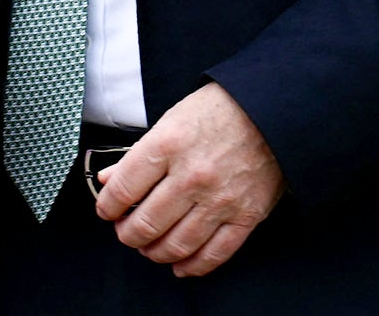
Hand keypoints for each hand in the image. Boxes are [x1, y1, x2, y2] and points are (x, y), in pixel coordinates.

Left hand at [93, 82, 284, 276]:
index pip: (123, 190)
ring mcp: (220, 200)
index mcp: (166, 146)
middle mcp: (191, 176)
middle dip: (128, 234)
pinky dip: (192, 266)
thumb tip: (106, 180)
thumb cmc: (217, 112)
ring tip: (148, 248)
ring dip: (155, 252)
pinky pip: (214, 254)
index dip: (107, 207)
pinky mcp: (246, 216)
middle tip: (125, 232)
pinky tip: (179, 266)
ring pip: (176, 244)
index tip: (106, 211)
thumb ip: (136, 154)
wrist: (272, 113)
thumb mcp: (170, 121)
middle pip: (146, 223)